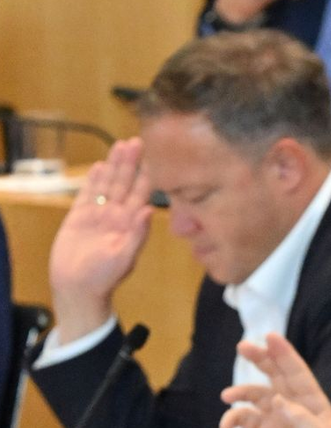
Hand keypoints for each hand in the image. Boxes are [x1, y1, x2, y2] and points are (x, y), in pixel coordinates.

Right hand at [49, 139, 151, 343]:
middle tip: (138, 141)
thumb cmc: (103, 277)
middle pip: (125, 184)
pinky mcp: (80, 216)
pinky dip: (93, 180)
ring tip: (120, 145)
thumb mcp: (123, 256)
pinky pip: (88, 194)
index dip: (148, 176)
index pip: (142, 195)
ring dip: (114, 166)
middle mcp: (116, 216)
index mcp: (130, 225)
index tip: (157, 157)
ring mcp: (98, 214)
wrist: (77, 287)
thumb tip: (148, 211)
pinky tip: (99, 166)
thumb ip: (137, 234)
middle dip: (131, 163)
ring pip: (108, 184)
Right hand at [219, 332, 330, 427]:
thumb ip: (301, 419)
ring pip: (255, 396)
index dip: (284, 354)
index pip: (297, 373)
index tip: (270, 336)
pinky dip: (233, 418)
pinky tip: (227, 424)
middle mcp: (294, 406)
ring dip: (241, 392)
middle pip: (275, 376)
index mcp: (313, 404)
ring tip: (228, 396)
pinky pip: (244, 418)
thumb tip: (278, 400)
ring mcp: (276, 419)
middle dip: (260, 359)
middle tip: (244, 346)